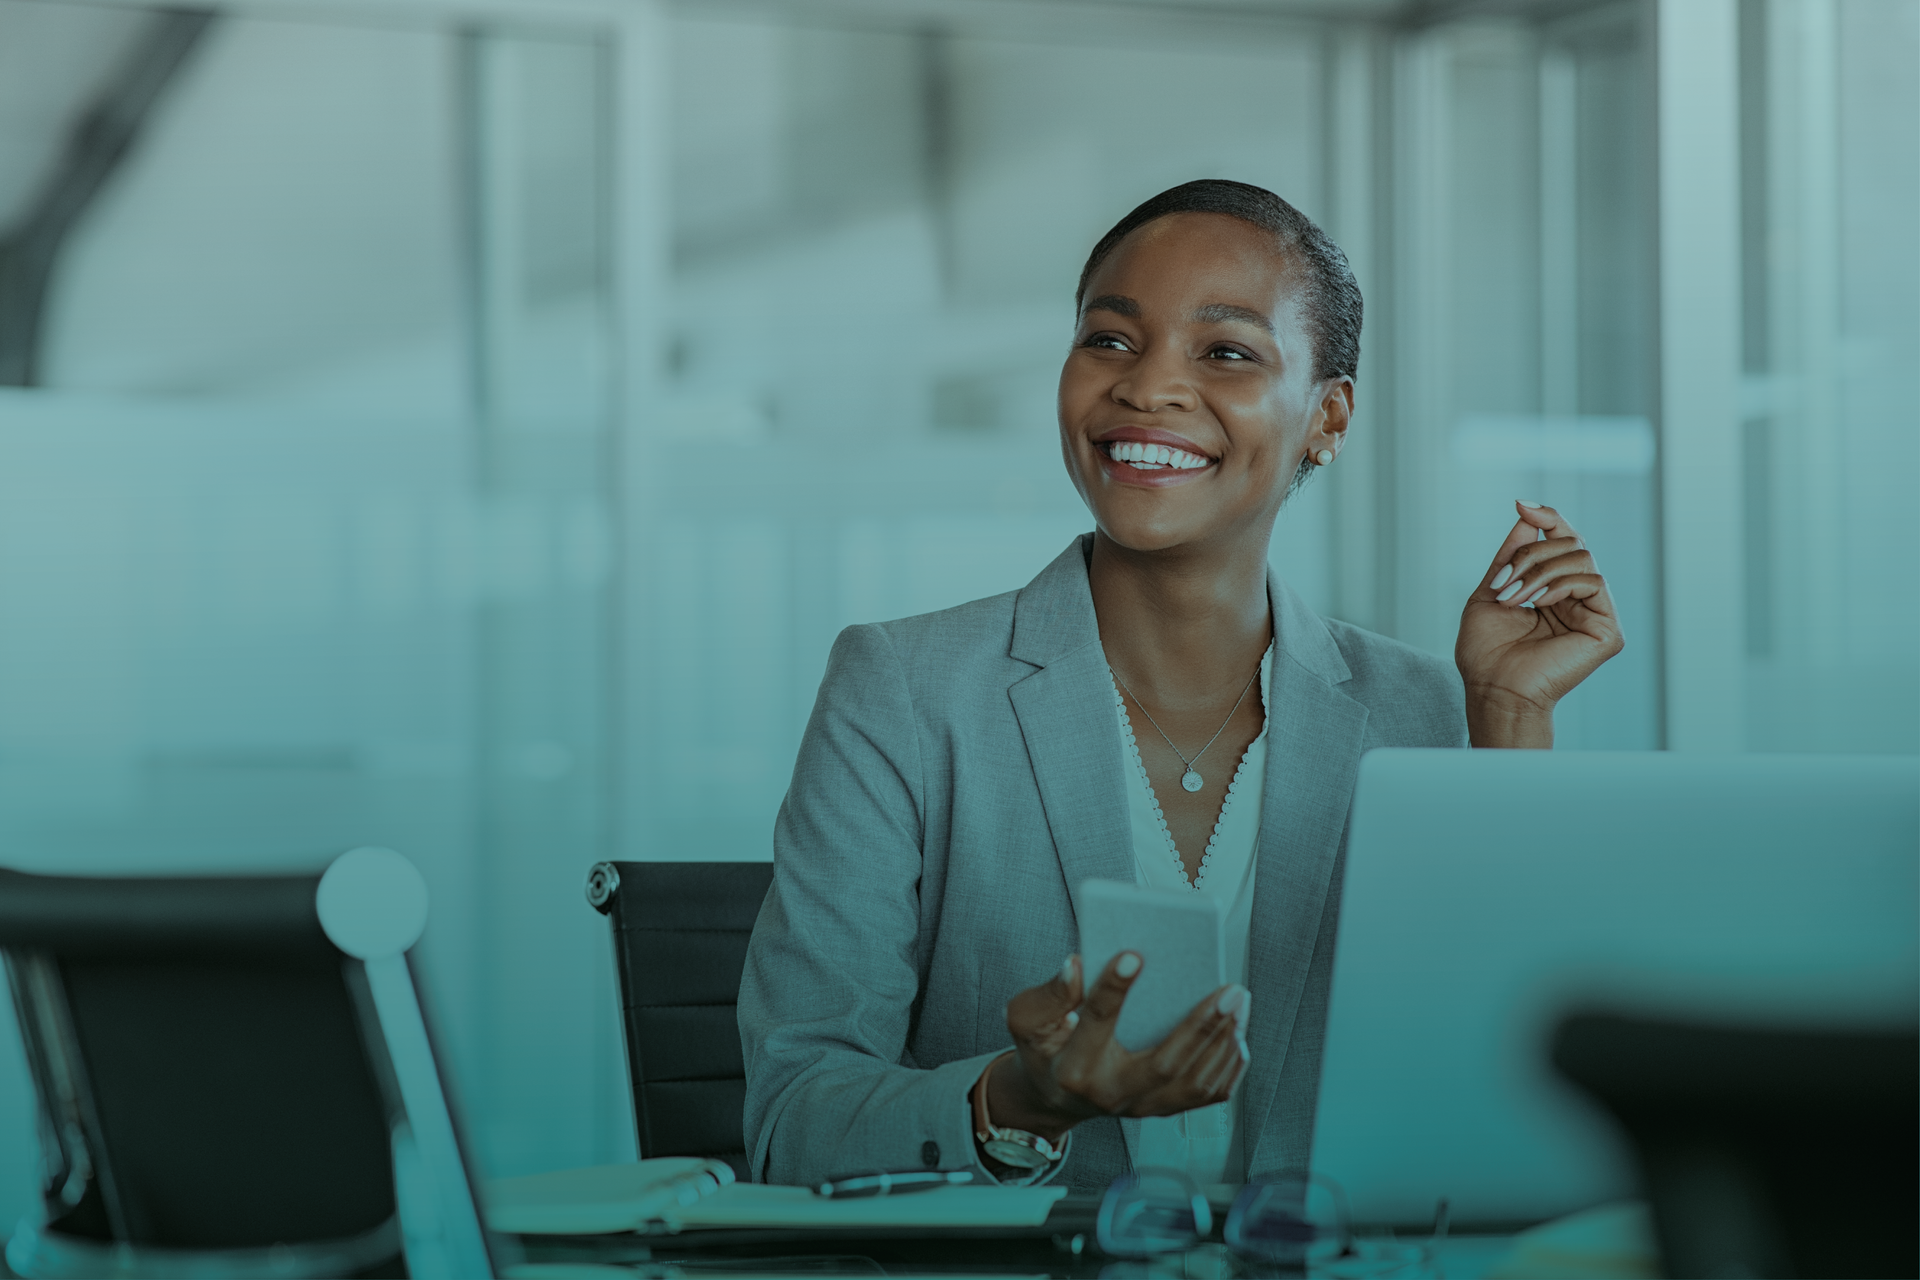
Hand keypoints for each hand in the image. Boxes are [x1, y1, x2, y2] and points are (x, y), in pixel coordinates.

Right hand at [985, 953, 1248, 1142]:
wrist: (1055, 1096)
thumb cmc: (1045, 1048)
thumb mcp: (1027, 1019)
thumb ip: (1049, 995)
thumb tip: (1075, 965)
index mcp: (1074, 1067)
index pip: (1096, 1023)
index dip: (1113, 989)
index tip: (1134, 955)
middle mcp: (1111, 1094)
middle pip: (1165, 1065)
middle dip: (1202, 1026)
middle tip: (1229, 989)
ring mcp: (1141, 1107)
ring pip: (1194, 1082)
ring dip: (1224, 1041)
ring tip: (1239, 1001)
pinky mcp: (1163, 1108)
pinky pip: (1208, 1095)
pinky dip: (1229, 1064)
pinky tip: (1238, 1032)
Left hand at [1455, 501, 1624, 747]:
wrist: (1493, 689)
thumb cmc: (1486, 653)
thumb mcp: (1491, 592)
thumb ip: (1511, 555)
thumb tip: (1527, 515)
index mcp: (1553, 590)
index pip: (1561, 541)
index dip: (1547, 518)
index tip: (1521, 504)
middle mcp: (1578, 598)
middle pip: (1570, 543)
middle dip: (1530, 555)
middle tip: (1504, 582)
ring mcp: (1595, 613)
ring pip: (1581, 558)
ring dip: (1539, 572)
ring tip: (1514, 598)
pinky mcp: (1607, 629)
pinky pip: (1593, 581)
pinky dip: (1561, 584)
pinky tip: (1539, 603)